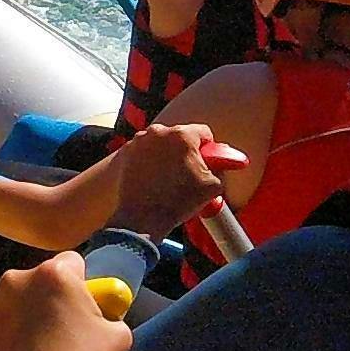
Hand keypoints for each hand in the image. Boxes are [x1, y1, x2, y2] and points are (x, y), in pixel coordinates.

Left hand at [0, 249, 133, 350]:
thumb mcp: (116, 336)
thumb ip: (109, 316)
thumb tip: (105, 318)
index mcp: (54, 274)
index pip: (72, 263)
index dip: (80, 282)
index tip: (82, 302)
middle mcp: (16, 279)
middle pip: (38, 280)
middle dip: (48, 297)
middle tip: (60, 327)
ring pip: (13, 299)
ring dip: (23, 312)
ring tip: (36, 343)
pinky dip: (3, 332)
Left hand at [118, 123, 226, 241]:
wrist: (143, 218)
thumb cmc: (177, 202)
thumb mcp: (213, 186)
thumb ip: (221, 168)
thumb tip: (224, 163)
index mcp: (182, 135)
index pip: (204, 132)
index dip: (208, 148)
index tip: (206, 159)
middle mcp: (158, 132)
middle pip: (180, 136)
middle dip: (185, 150)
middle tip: (187, 171)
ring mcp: (138, 141)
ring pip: (160, 142)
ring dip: (166, 154)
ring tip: (168, 177)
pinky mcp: (124, 153)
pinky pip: (143, 151)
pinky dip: (148, 160)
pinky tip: (153, 178)